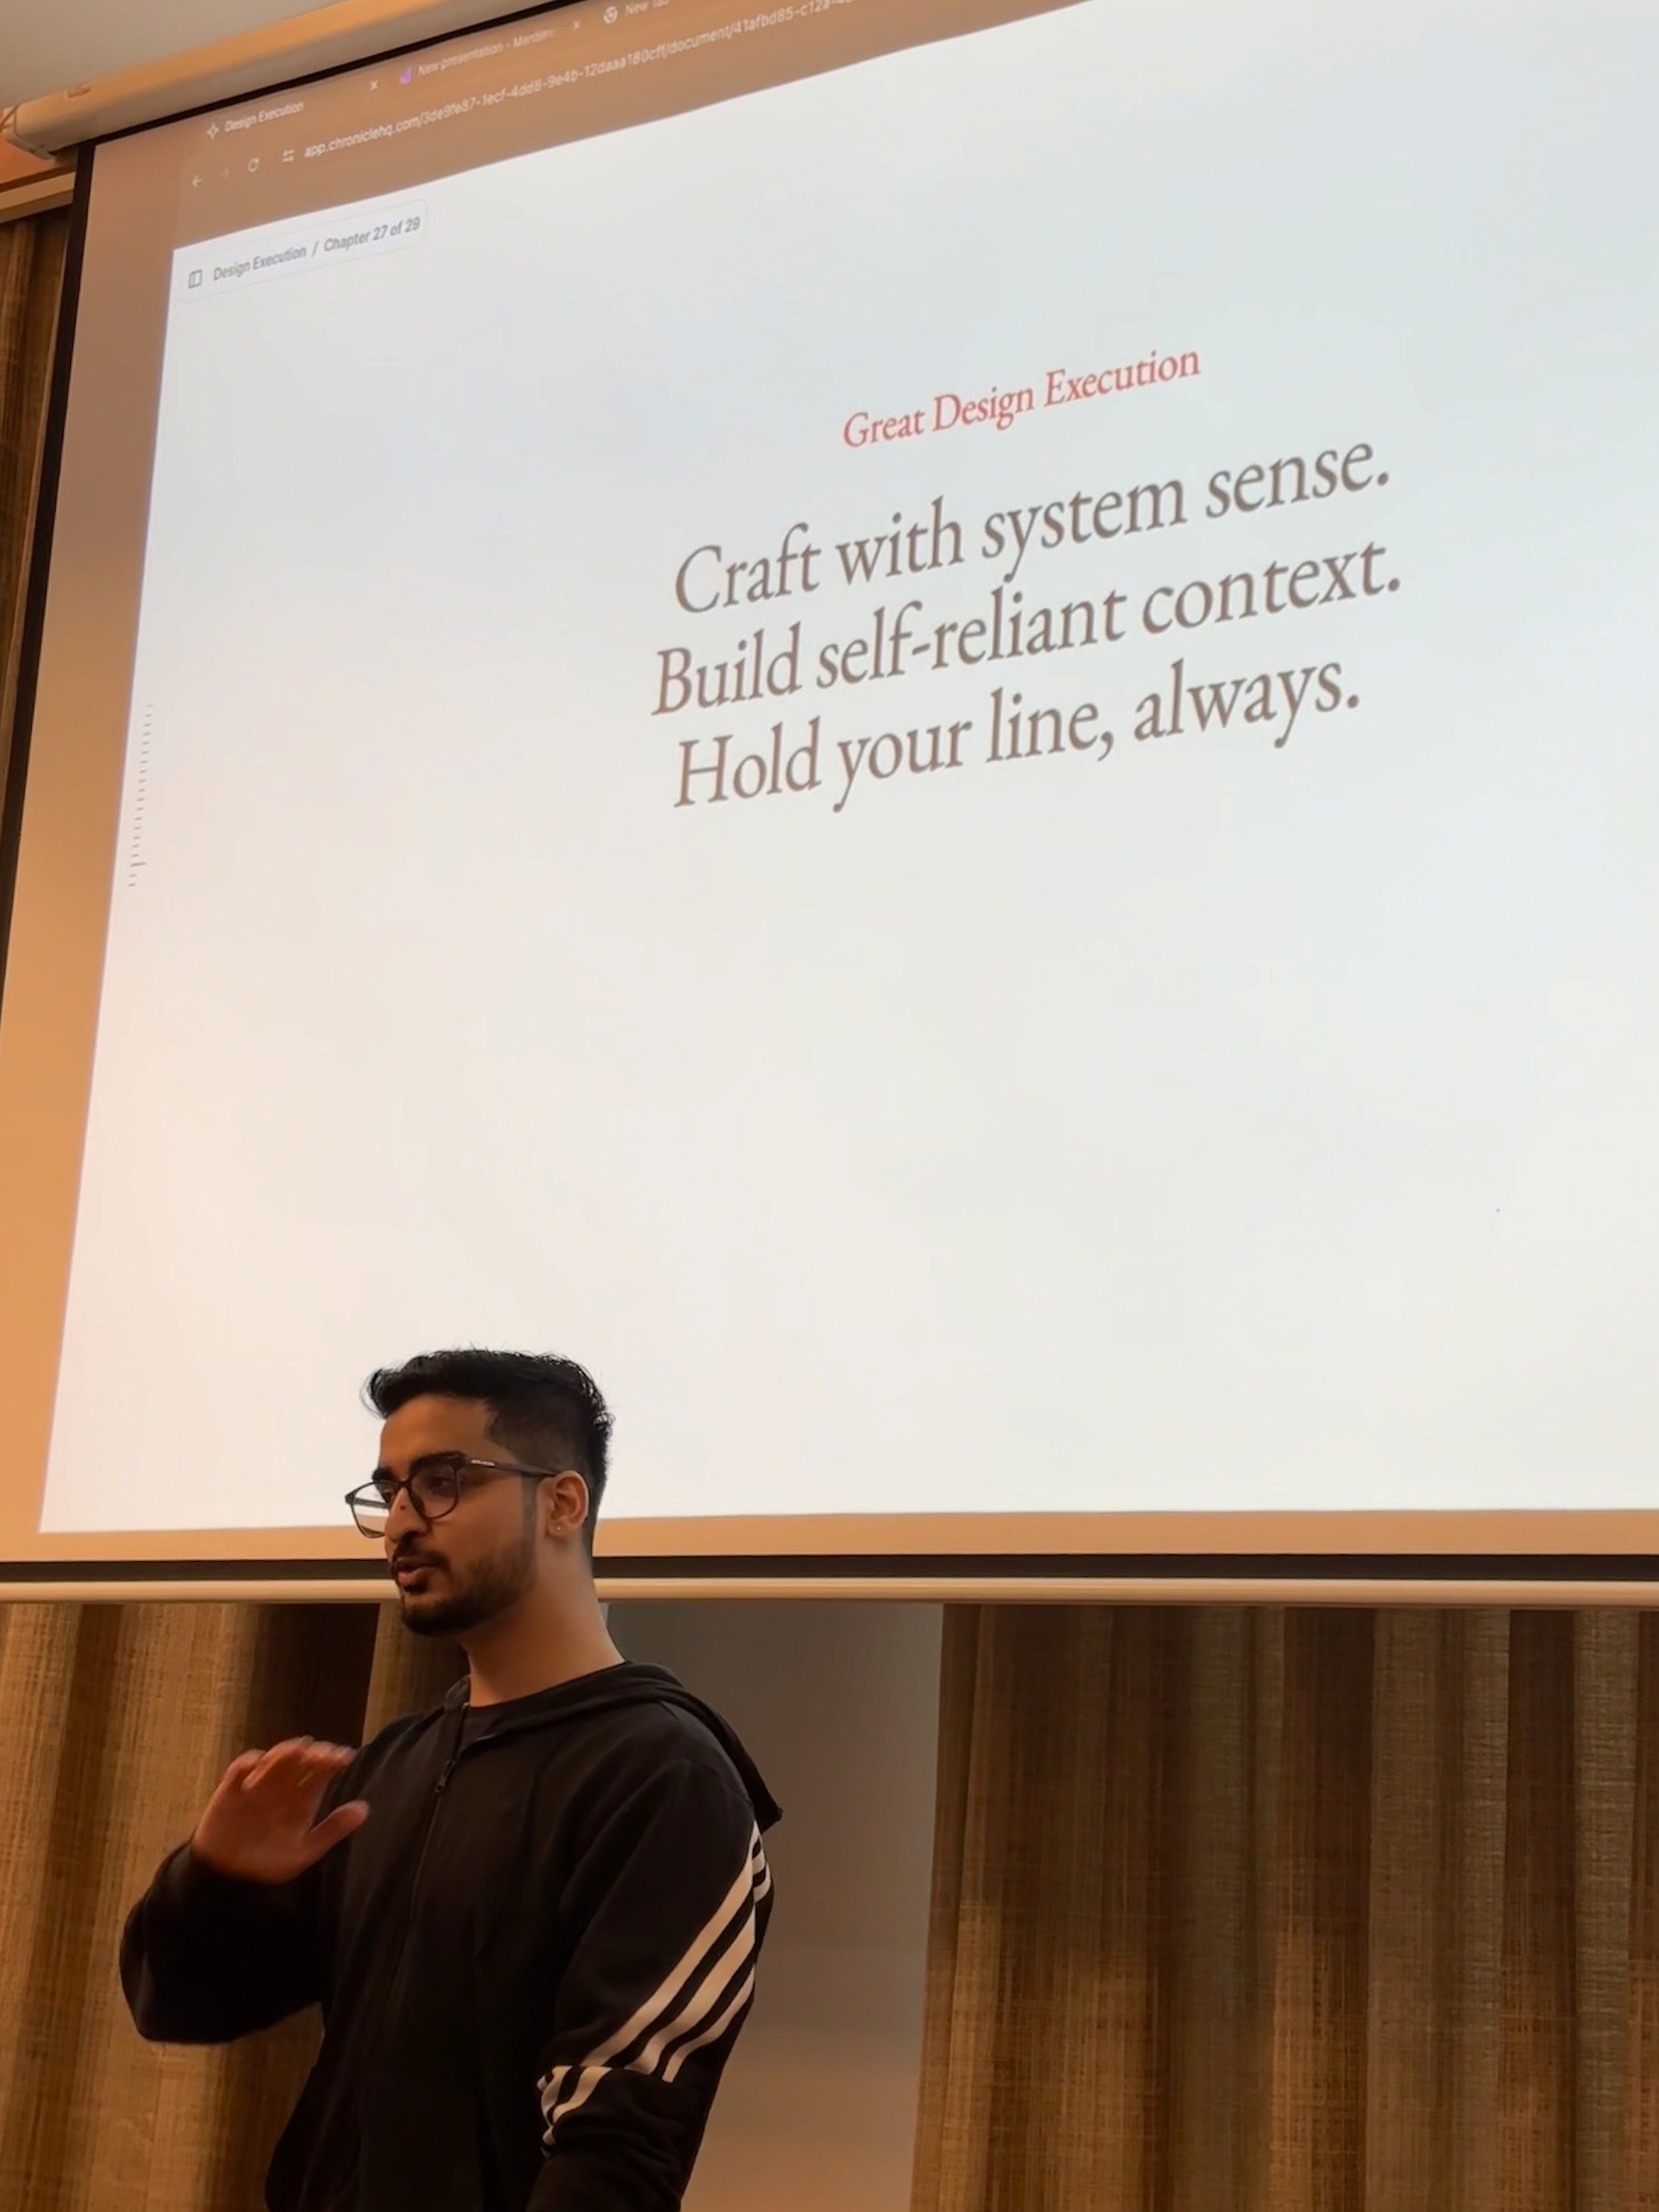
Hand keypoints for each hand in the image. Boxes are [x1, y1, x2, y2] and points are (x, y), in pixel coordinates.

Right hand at [190, 1736, 368, 1883]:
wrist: (230, 1879)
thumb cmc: (268, 1863)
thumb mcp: (304, 1851)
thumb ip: (332, 1830)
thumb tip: (364, 1809)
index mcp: (301, 1798)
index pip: (320, 1771)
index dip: (332, 1759)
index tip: (345, 1758)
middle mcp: (282, 1787)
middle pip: (299, 1759)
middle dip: (311, 1752)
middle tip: (320, 1755)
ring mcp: (257, 1786)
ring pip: (273, 1759)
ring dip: (284, 1753)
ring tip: (297, 1752)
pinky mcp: (232, 1790)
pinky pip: (239, 1769)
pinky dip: (248, 1763)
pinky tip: (257, 1765)